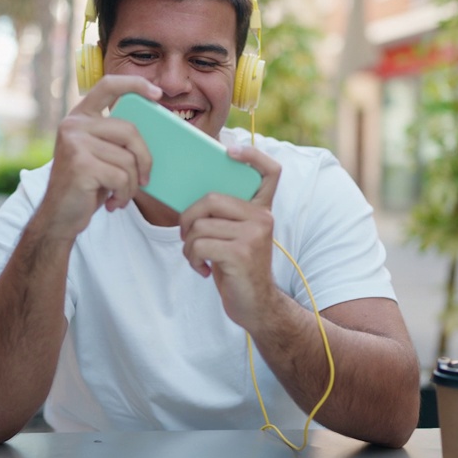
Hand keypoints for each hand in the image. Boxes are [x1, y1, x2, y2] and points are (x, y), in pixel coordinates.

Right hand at [39, 75, 160, 236]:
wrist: (58, 218)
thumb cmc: (86, 186)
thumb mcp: (100, 156)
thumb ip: (116, 140)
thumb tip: (160, 134)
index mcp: (80, 117)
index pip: (108, 85)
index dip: (134, 84)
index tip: (157, 94)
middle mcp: (73, 125)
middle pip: (129, 130)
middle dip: (145, 158)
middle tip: (146, 179)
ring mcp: (74, 143)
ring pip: (128, 159)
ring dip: (132, 184)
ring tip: (121, 196)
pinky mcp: (80, 164)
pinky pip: (121, 177)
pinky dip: (124, 195)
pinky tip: (113, 203)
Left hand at [178, 145, 283, 330]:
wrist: (256, 306)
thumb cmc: (238, 268)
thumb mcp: (237, 236)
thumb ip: (226, 214)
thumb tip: (191, 194)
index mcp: (262, 210)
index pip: (270, 172)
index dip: (252, 155)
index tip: (230, 151)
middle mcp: (263, 218)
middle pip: (211, 199)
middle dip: (188, 218)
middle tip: (187, 236)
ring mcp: (254, 235)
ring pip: (200, 225)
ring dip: (188, 245)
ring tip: (197, 257)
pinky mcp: (241, 253)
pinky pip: (200, 244)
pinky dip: (192, 258)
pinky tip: (203, 269)